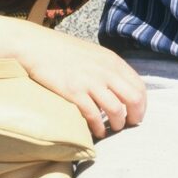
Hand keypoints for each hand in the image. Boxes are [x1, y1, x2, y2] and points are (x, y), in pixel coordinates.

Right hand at [0, 6, 146, 138]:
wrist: (35, 46)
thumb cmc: (62, 51)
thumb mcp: (92, 54)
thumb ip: (108, 68)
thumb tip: (120, 86)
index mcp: (112, 61)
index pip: (139, 86)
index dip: (142, 105)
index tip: (137, 115)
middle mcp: (105, 70)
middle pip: (133, 99)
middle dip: (135, 117)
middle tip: (129, 126)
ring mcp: (90, 81)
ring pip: (116, 109)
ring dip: (117, 124)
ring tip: (111, 130)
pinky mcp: (74, 91)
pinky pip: (94, 115)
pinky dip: (98, 127)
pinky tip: (95, 131)